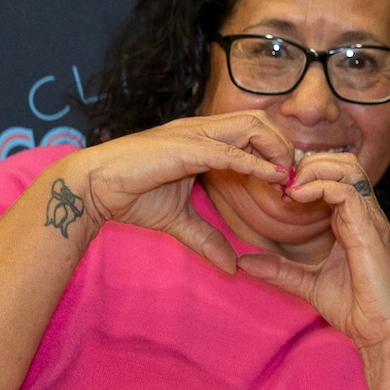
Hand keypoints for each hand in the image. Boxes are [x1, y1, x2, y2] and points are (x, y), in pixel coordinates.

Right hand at [53, 112, 291, 271]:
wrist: (94, 188)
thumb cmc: (130, 195)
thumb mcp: (179, 221)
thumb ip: (207, 239)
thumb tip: (231, 267)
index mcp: (202, 140)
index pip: (250, 132)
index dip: (273, 151)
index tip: (288, 180)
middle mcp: (201, 130)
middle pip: (258, 122)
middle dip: (282, 145)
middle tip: (295, 177)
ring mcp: (193, 134)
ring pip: (250, 126)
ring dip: (275, 149)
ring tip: (286, 177)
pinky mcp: (185, 148)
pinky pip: (228, 151)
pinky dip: (255, 163)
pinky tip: (273, 177)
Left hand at [237, 151, 389, 355]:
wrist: (382, 332)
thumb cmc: (356, 309)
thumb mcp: (308, 284)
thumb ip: (279, 270)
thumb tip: (244, 263)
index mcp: (354, 221)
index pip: (336, 176)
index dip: (307, 174)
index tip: (280, 192)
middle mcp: (365, 215)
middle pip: (345, 162)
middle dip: (311, 163)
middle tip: (284, 185)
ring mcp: (370, 220)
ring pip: (348, 167)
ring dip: (315, 169)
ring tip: (291, 189)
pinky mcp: (370, 231)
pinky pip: (346, 193)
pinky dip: (319, 187)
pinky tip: (297, 198)